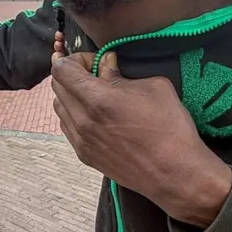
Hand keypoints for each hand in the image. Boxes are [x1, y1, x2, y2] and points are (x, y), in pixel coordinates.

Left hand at [50, 52, 231, 226]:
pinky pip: (68, 128)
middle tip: (95, 74)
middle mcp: (83, 121)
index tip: (95, 61)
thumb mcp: (153, 87)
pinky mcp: (85, 156)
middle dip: (72, 74)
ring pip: (59, 108)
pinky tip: (96, 115)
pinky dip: (74, 115)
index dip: (75, 58)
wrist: (175, 173)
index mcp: (97, 100)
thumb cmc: (169, 128)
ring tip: (95, 95)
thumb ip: (121, 73)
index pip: (62, 70)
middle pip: (56, 87)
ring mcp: (82, 141)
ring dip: (71, 95)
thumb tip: (106, 64)